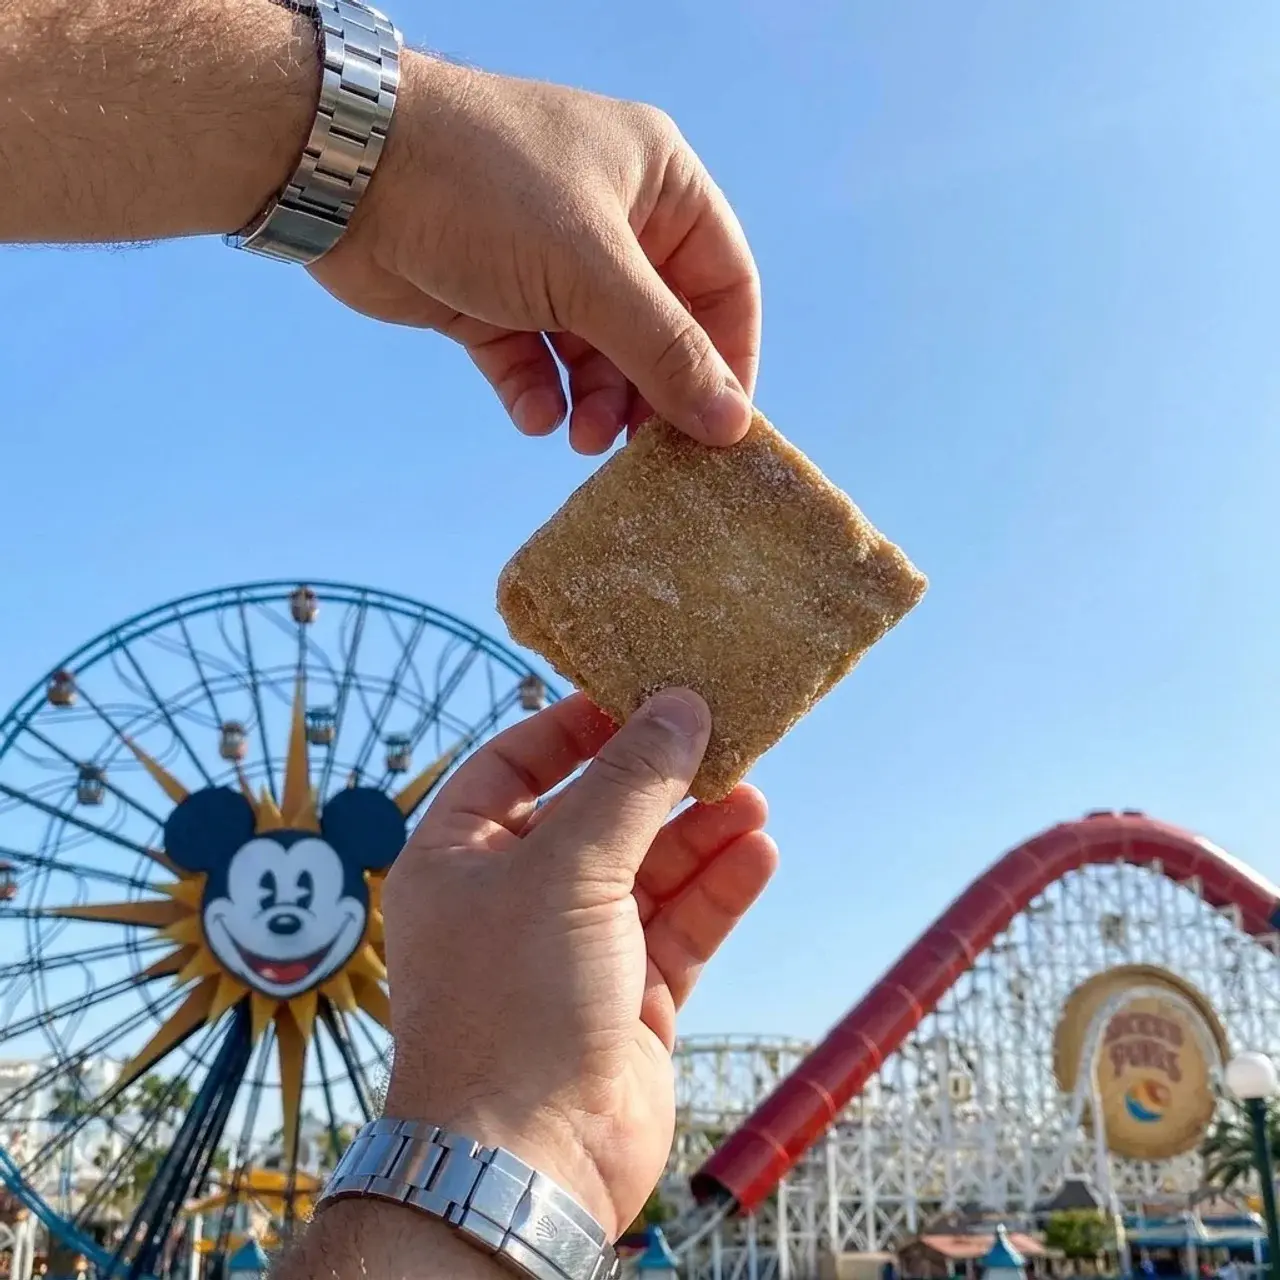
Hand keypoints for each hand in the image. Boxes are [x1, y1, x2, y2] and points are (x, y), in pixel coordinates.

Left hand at [310, 55, 759, 453]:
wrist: (343, 172)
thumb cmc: (484, 190)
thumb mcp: (592, 273)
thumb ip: (666, 352)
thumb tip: (732, 422)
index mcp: (658, 184)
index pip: (722, 284)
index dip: (728, 359)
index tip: (721, 429)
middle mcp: (609, 220)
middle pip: (659, 329)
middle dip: (650, 391)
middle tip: (640, 449)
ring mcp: (546, 260)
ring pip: (596, 353)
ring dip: (595, 402)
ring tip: (581, 438)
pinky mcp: (490, 297)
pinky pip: (533, 359)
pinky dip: (537, 391)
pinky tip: (532, 414)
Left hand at [380, 691, 776, 1237]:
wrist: (527, 1161)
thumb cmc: (513, 1002)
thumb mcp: (569, 867)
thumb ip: (631, 786)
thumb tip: (679, 707)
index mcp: (460, 857)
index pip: (515, 765)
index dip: (575, 727)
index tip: (639, 698)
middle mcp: (512, 898)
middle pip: (596, 816)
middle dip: (658, 784)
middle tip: (720, 744)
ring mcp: (573, 950)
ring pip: (647, 872)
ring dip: (699, 834)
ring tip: (753, 798)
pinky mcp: (628, 997)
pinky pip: (678, 928)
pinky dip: (716, 891)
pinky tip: (757, 854)